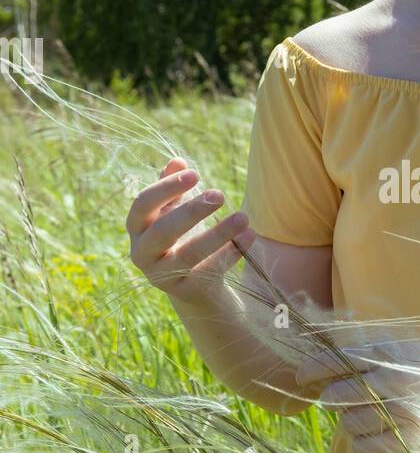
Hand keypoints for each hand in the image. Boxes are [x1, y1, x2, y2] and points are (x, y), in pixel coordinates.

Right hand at [126, 156, 256, 309]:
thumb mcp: (172, 209)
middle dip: (192, 212)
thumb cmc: (178, 235)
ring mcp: (162, 275)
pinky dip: (231, 253)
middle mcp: (142, 253)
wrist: (189, 282)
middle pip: (163, 231)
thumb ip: (172, 185)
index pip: (143, 205)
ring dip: (218, 234)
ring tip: (244, 217)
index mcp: (136, 228)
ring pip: (189, 254)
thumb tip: (177, 161)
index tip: (195, 174)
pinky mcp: (185, 290)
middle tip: (220, 195)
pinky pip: (209, 271)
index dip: (167, 188)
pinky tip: (249, 236)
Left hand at [293, 337, 419, 452]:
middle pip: (339, 394)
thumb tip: (319, 352)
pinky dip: (360, 441)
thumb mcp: (399, 345)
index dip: (313, 368)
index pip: (339, 360)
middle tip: (332, 396)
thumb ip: (364, 348)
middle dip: (329, 397)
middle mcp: (396, 382)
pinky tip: (368, 431)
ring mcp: (404, 412)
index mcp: (390, 354)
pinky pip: (366, 446)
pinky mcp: (411, 439)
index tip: (300, 376)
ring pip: (350, 423)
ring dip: (347, 419)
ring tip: (358, 412)